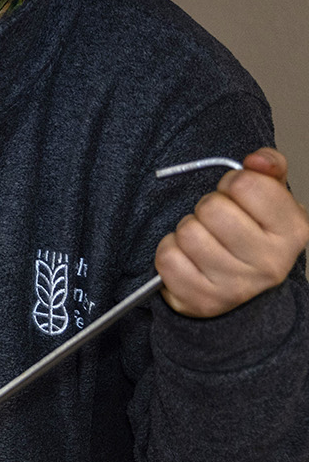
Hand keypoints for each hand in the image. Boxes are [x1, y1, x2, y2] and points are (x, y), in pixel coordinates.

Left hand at [157, 148, 308, 318]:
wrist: (242, 286)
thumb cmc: (254, 234)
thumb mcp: (272, 196)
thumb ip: (269, 167)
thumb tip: (256, 160)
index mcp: (293, 230)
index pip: (245, 184)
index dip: (232, 183)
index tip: (235, 196)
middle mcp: (270, 262)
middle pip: (212, 208)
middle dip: (207, 208)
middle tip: (216, 221)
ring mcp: (237, 286)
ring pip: (187, 233)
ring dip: (187, 230)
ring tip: (204, 240)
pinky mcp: (204, 301)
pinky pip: (168, 258)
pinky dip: (170, 252)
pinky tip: (188, 258)